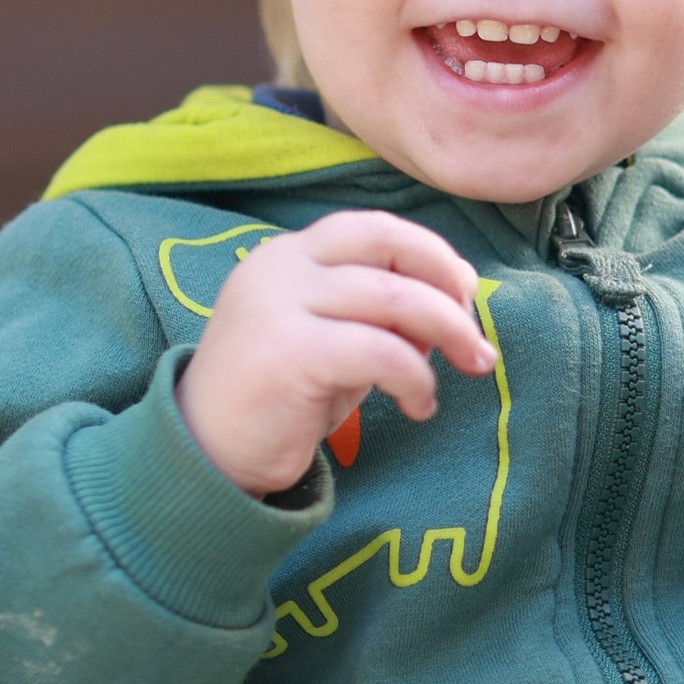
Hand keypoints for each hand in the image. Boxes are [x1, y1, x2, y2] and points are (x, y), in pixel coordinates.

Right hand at [177, 213, 493, 494]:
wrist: (207, 455)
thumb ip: (380, 316)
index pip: (374, 228)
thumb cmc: (279, 398)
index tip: (463, 293)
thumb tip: (455, 306)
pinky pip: (382, 352)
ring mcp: (280, 305)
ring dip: (450, 334)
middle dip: (450, 290)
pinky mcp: (290, 352)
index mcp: (289, 255)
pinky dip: (418, 379)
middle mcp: (280, 267)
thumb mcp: (335, 341)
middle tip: (476, 337)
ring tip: (470, 369)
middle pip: (392, 248)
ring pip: (396, 299)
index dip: (431, 253)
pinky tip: (420, 406)